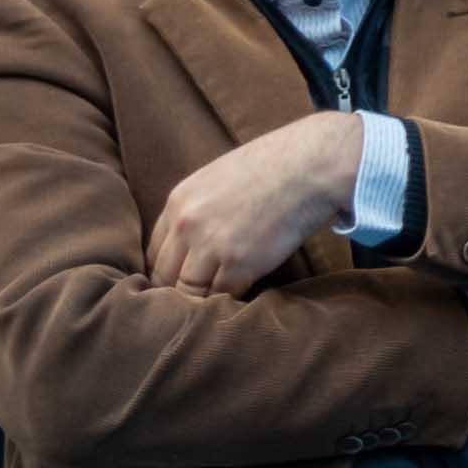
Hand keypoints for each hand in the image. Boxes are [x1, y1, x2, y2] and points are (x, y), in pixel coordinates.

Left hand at [147, 108, 369, 294]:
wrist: (313, 163)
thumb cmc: (276, 164)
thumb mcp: (220, 177)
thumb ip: (200, 208)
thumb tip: (196, 238)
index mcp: (178, 202)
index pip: (154, 251)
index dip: (168, 269)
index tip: (181, 279)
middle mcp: (187, 225)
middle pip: (165, 275)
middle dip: (177, 289)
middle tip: (196, 298)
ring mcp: (211, 246)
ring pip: (189, 292)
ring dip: (203, 299)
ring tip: (216, 304)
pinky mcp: (241, 263)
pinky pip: (223, 295)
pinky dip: (231, 300)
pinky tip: (241, 295)